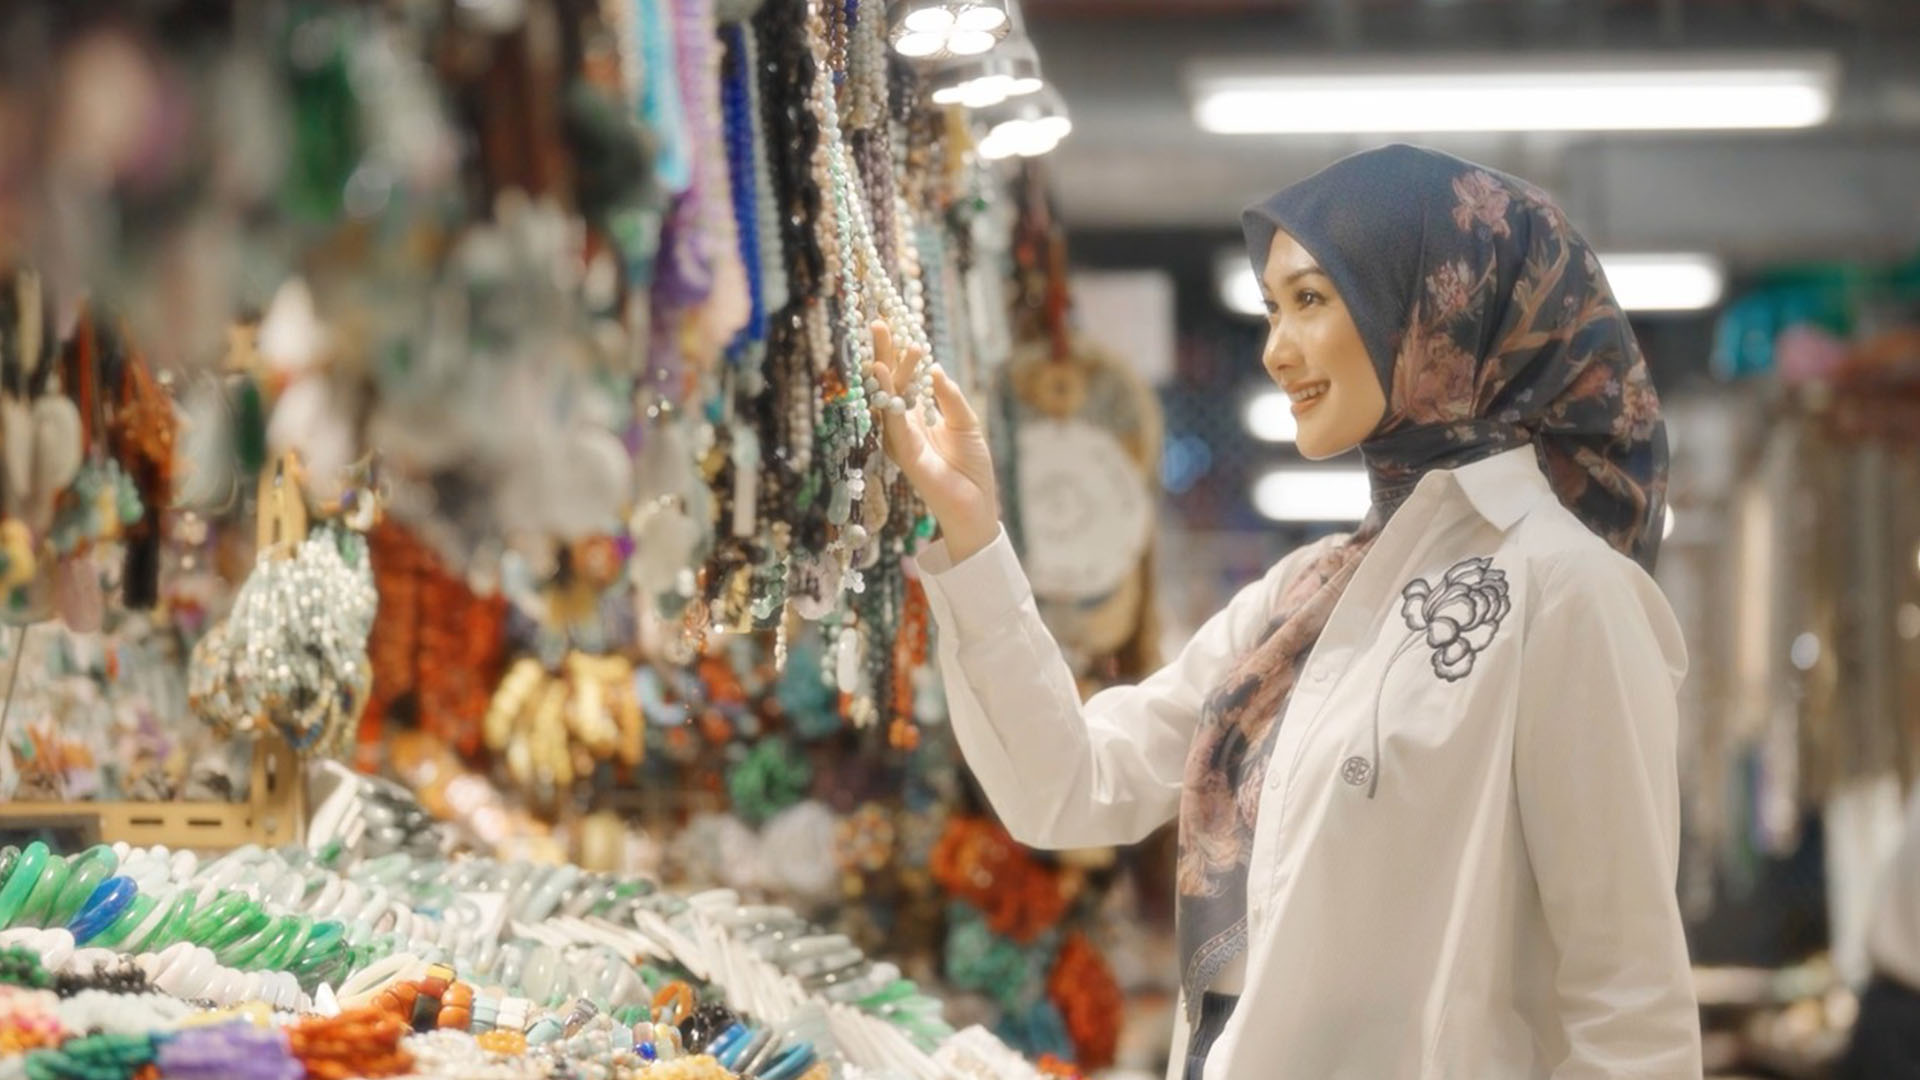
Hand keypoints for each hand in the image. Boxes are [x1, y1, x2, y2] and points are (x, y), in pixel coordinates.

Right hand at [869, 320, 999, 562]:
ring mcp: (901, 440)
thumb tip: (934, 369)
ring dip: (884, 372)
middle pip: (889, 383)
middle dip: (882, 354)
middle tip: (878, 324)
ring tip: (883, 343)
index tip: (894, 326)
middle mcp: (903, 425)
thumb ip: (949, 397)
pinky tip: (884, 378)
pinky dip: (888, 400)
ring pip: (886, 399)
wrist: (976, 503)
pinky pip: (894, 424)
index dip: (897, 353)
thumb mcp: (965, 422)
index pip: (903, 378)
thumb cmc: (971, 466)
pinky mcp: (906, 455)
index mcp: (917, 416)